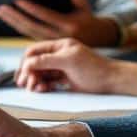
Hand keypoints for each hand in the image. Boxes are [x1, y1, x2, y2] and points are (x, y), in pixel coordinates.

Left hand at [0, 0, 118, 46]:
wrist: (92, 44)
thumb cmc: (88, 22)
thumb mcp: (86, 9)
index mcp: (68, 26)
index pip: (45, 16)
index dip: (30, 8)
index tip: (17, 0)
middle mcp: (57, 36)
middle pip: (31, 26)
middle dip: (14, 17)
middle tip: (1, 7)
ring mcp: (50, 43)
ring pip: (27, 32)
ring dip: (12, 23)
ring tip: (0, 12)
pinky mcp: (46, 45)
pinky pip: (29, 35)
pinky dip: (18, 27)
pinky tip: (8, 20)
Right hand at [14, 38, 136, 95]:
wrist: (113, 81)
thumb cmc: (94, 68)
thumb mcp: (69, 61)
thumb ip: (47, 60)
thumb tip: (28, 63)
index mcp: (59, 46)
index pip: (34, 51)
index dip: (26, 62)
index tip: (23, 75)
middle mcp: (59, 55)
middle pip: (35, 63)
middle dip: (29, 73)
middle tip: (26, 85)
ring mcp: (61, 68)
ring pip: (40, 73)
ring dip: (35, 81)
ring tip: (36, 89)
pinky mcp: (65, 79)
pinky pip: (48, 82)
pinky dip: (43, 86)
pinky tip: (43, 90)